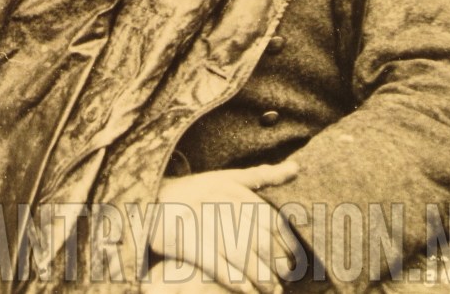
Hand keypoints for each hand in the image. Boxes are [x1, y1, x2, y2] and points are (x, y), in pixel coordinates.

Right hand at [148, 161, 303, 293]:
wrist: (152, 201)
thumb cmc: (196, 191)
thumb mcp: (227, 177)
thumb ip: (262, 175)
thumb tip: (297, 168)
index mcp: (231, 188)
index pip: (269, 219)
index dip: (284, 243)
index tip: (290, 260)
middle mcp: (218, 202)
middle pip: (258, 239)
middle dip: (273, 264)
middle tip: (280, 280)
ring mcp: (201, 222)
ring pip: (242, 255)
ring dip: (259, 277)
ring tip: (268, 288)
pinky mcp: (186, 241)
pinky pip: (218, 265)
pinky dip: (236, 281)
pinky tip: (246, 289)